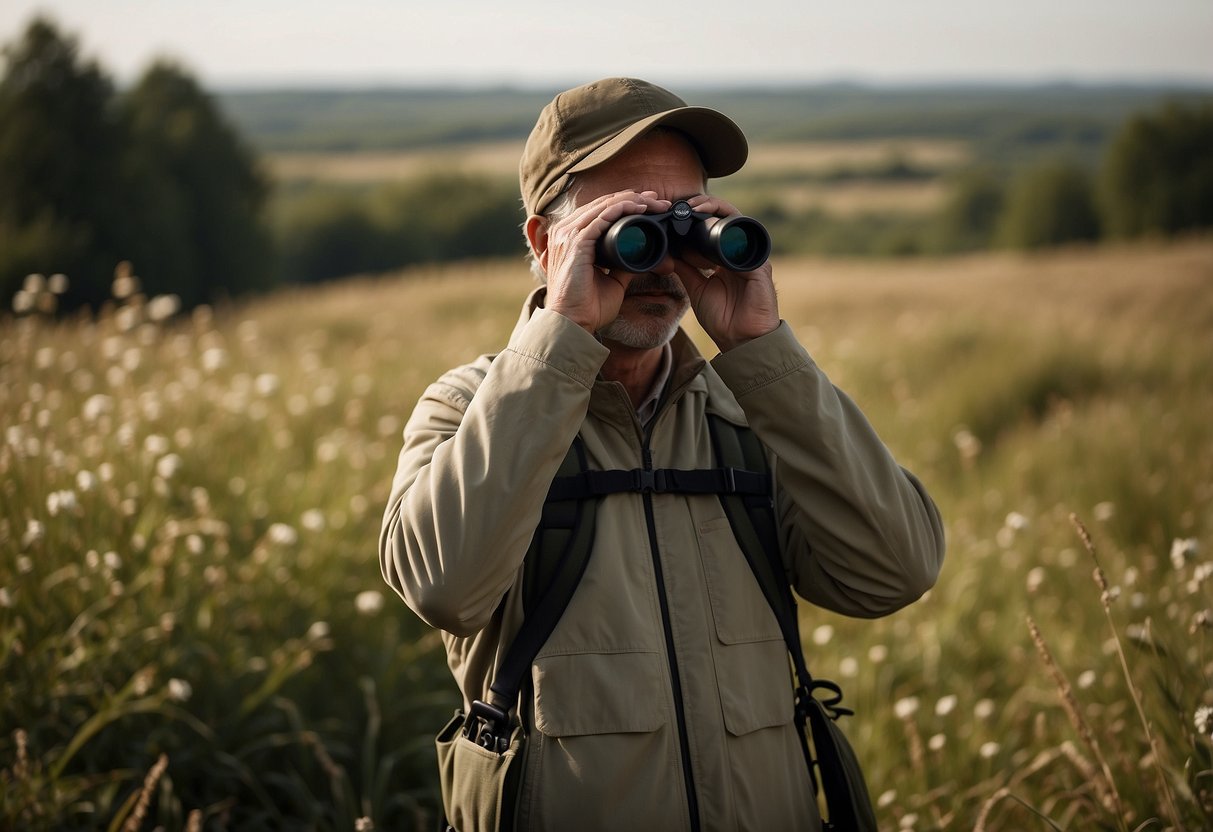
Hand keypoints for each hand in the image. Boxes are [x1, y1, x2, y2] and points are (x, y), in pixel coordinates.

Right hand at [537, 191, 671, 332]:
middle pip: (604, 203)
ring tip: (656, 202)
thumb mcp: (611, 280)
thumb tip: (640, 257)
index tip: (651, 205)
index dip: (626, 203)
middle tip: (660, 200)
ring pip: (606, 205)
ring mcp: (568, 234)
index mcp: (570, 238)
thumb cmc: (587, 306)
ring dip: (634, 201)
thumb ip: (622, 265)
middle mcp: (565, 231)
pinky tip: (641, 208)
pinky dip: (624, 209)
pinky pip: (603, 216)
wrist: (573, 323)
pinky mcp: (575, 241)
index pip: (600, 210)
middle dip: (635, 198)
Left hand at [668, 194, 779, 351]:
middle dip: (704, 205)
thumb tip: (669, 251)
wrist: (741, 340)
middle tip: (682, 204)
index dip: (696, 215)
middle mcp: (740, 251)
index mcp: (725, 256)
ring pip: (735, 220)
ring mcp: (750, 255)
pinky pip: (745, 239)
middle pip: (724, 217)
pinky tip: (711, 224)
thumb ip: (685, 268)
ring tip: (695, 206)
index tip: (674, 211)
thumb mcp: (696, 288)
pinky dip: (728, 228)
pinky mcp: (759, 264)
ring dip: (716, 209)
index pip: (712, 226)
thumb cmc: (722, 317)